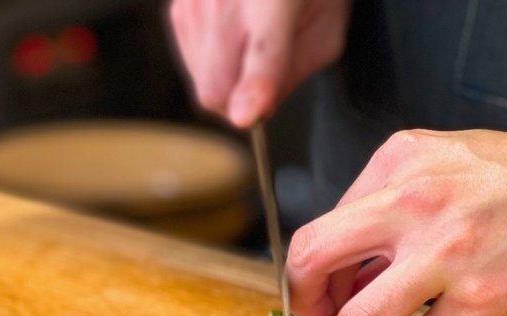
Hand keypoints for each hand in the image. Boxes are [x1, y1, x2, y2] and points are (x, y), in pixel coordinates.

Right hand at [168, 0, 350, 126]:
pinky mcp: (179, 9)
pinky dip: (212, 64)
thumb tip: (258, 109)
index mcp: (276, 0)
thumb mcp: (327, 30)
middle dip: (239, 103)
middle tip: (265, 84)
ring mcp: (196, 3)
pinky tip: (233, 38)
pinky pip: (191, 64)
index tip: (246, 114)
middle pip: (216, 87)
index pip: (264, 50)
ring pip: (202, 82)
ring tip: (251, 46)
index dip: (256, 85)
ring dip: (227, 82)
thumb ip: (295, 73)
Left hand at [287, 117, 506, 315]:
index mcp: (401, 159)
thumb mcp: (452, 164)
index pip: (324, 224)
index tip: (322, 296)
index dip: (313, 271)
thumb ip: (395, 206)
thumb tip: (348, 277)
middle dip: (303, 304)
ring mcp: (450, 250)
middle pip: (312, 258)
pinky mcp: (486, 296)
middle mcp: (416, 198)